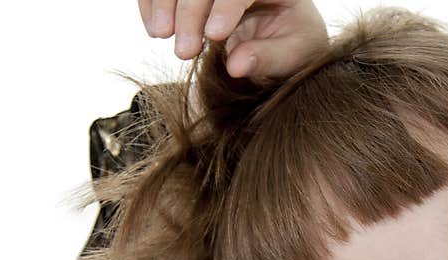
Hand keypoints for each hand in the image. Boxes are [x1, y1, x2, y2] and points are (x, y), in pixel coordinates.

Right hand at [138, 1, 327, 78]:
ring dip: (163, 2)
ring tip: (161, 36)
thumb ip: (270, 58)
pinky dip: (152, 2)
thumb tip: (235, 65)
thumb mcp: (296, 55)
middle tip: (184, 51)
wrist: (285, 37)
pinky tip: (153, 29)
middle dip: (190, 10)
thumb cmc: (295, 45)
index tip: (214, 36)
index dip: (227, 6)